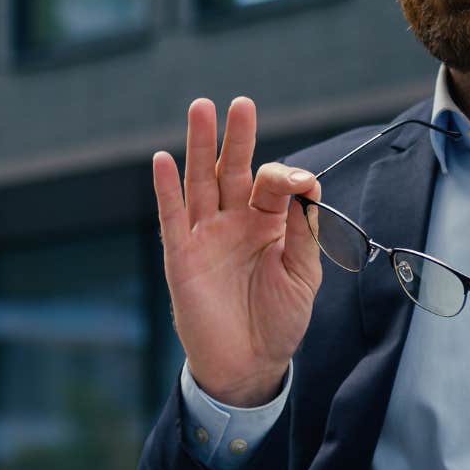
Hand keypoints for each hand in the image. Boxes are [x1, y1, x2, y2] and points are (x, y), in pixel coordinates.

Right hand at [152, 97, 322, 406]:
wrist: (249, 366)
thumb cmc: (279, 321)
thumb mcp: (302, 276)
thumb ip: (303, 233)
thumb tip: (307, 188)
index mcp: (268, 223)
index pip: (273, 184)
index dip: (286, 178)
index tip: (300, 183)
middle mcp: (235, 222)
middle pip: (232, 169)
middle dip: (236, 137)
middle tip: (239, 104)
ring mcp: (206, 236)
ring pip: (200, 182)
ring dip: (199, 147)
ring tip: (201, 109)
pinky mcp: (182, 258)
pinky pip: (172, 218)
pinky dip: (166, 189)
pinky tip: (162, 159)